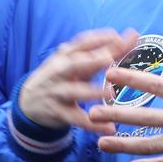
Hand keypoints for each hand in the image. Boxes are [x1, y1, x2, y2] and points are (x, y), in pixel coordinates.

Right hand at [18, 29, 138, 133]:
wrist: (29, 102)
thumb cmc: (62, 77)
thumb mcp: (79, 62)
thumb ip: (108, 50)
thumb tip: (134, 33)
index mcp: (65, 55)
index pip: (82, 43)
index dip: (99, 39)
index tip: (119, 37)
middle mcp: (59, 72)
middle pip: (73, 64)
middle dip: (90, 60)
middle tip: (109, 58)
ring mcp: (57, 92)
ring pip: (73, 92)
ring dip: (91, 92)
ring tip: (110, 94)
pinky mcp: (58, 112)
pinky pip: (76, 118)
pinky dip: (92, 124)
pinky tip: (109, 128)